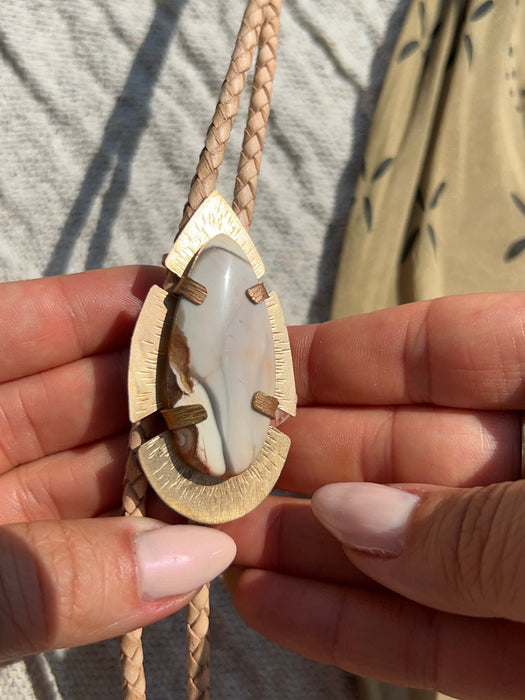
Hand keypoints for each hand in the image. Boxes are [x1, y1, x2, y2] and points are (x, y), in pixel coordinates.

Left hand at [0, 267, 234, 661]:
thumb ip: (48, 579)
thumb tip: (202, 560)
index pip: (20, 326)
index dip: (105, 303)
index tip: (192, 297)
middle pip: (71, 395)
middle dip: (159, 386)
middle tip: (247, 383)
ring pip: (86, 472)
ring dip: (163, 466)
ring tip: (248, 452)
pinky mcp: (1, 581)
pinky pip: (81, 547)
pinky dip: (138, 541)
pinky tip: (202, 529)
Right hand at [222, 293, 524, 699]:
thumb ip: (475, 526)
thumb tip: (350, 516)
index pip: (449, 352)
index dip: (349, 353)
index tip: (258, 363)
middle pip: (411, 452)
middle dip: (309, 460)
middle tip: (213, 464)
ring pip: (412, 551)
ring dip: (313, 548)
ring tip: (219, 538)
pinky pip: (443, 638)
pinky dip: (361, 628)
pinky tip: (271, 604)